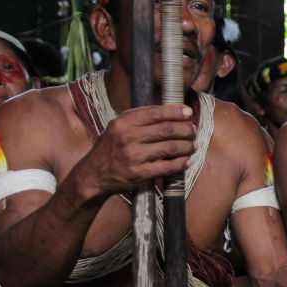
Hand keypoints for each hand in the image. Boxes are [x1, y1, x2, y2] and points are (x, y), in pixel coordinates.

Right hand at [75, 104, 196, 197]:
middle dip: (186, 129)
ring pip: (171, 148)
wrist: (93, 175)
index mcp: (123, 122)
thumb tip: (172, 112)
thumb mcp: (118, 127)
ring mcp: (134, 156)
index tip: (188, 112)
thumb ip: (140, 119)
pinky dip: (182, 163)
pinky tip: (187, 160)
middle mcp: (128, 137)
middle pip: (167, 130)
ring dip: (187, 146)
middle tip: (193, 131)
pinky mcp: (140, 173)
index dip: (176, 111)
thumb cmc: (111, 148)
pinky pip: (168, 167)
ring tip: (192, 146)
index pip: (156, 113)